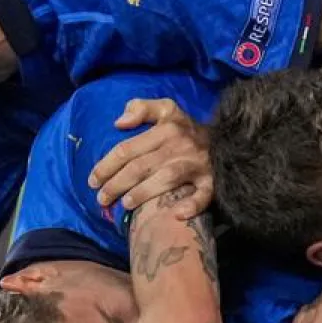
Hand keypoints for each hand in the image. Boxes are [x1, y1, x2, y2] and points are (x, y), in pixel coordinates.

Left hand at [88, 99, 210, 214]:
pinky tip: (176, 215)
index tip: (93, 180)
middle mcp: (180, 146)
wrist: (228, 142)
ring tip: (125, 204)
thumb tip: (119, 122)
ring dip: (143, 193)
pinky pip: (203, 195)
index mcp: (166, 128)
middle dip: (117, 184)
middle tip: (101, 199)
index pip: (128, 148)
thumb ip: (141, 108)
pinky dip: (191, 205)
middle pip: (141, 167)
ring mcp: (196, 165)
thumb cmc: (187, 130)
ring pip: (165, 179)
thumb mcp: (166, 109)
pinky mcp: (211, 181)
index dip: (107, 165)